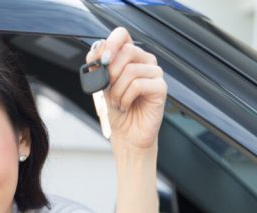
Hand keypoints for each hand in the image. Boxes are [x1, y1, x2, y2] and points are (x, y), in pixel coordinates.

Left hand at [87, 27, 166, 152]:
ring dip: (117, 90)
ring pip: (131, 70)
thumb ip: (98, 66)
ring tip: (116, 102)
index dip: (111, 43)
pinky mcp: (161, 88)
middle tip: (107, 89)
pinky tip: (125, 106)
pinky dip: (125, 98)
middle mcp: (145, 61)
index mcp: (131, 56)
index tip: (102, 60)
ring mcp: (155, 74)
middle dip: (111, 72)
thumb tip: (96, 52)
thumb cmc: (116, 109)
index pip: (122, 34)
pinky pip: (138, 85)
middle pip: (127, 51)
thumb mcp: (101, 84)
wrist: (127, 134)